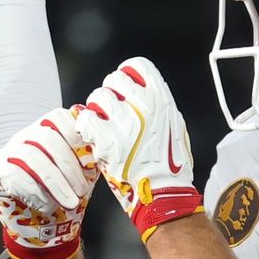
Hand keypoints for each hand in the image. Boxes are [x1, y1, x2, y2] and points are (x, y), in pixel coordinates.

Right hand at [0, 108, 95, 258]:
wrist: (37, 224)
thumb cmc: (60, 194)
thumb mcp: (79, 175)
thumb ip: (88, 158)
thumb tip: (103, 147)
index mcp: (46, 132)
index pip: (57, 117)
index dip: (75, 133)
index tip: (90, 155)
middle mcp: (25, 137)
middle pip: (46, 137)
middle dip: (69, 165)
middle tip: (82, 190)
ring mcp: (8, 153)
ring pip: (31, 157)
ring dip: (55, 182)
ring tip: (70, 202)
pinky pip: (15, 175)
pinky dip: (36, 192)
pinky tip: (47, 205)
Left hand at [75, 57, 202, 240]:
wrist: (163, 192)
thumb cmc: (170, 163)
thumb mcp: (173, 123)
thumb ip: (155, 104)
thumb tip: (138, 93)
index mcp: (162, 98)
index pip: (136, 65)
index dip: (126, 76)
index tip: (125, 90)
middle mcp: (143, 105)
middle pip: (113, 80)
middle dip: (110, 95)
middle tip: (112, 113)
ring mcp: (124, 121)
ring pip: (96, 98)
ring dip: (97, 111)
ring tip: (104, 128)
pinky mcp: (106, 139)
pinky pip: (85, 119)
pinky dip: (86, 127)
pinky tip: (94, 137)